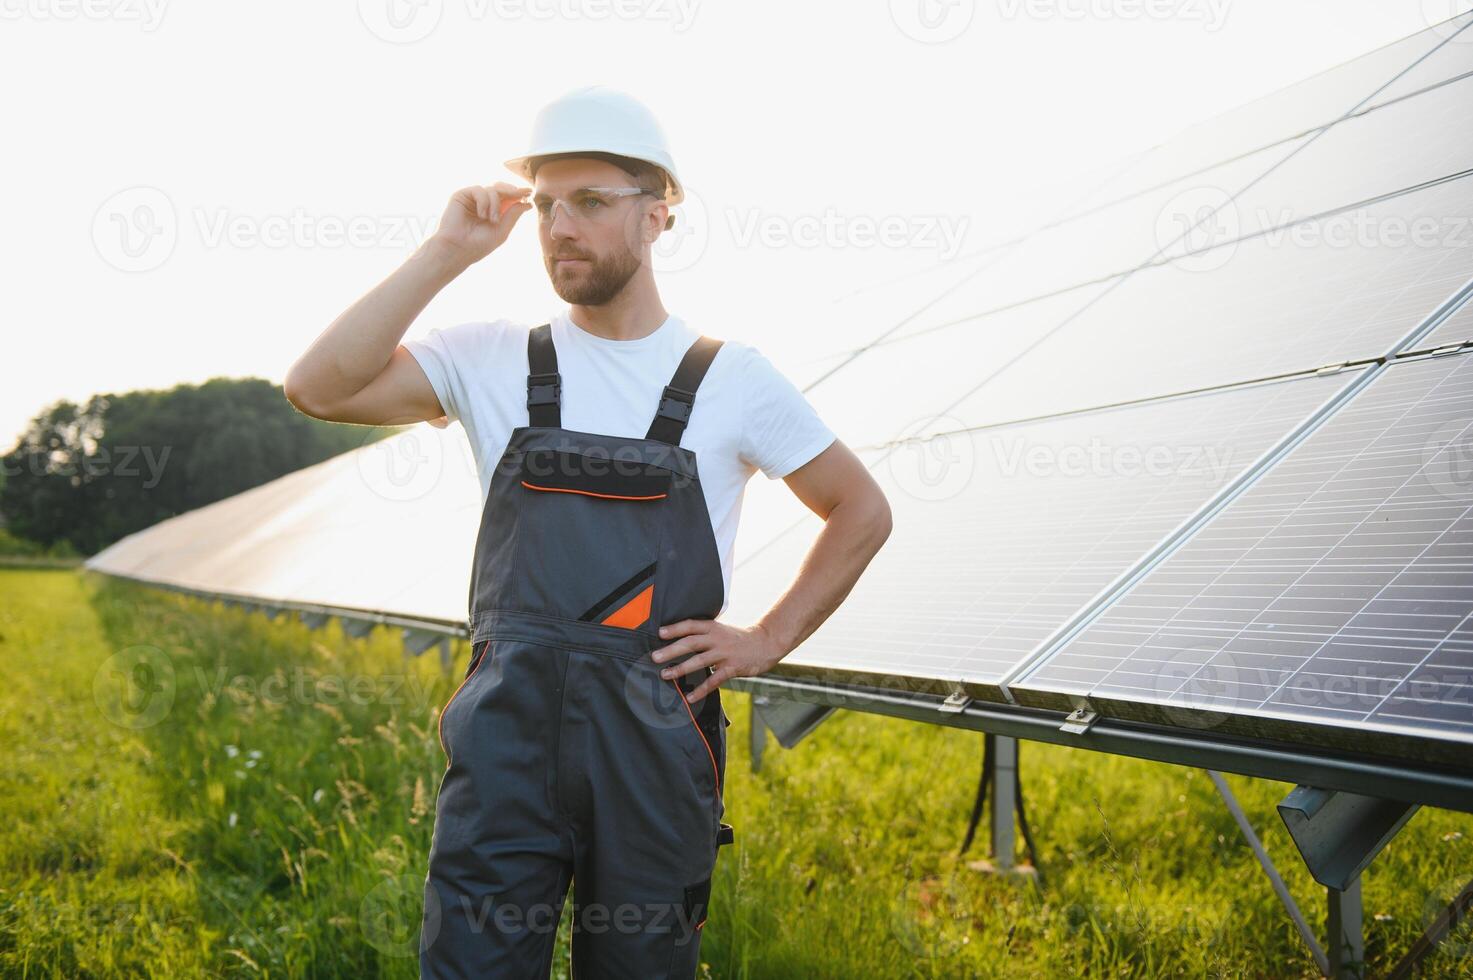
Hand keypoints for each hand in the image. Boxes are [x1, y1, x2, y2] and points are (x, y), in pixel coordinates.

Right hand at [431, 182, 531, 265]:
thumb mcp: (502, 230)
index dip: (518, 193)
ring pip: (492, 189)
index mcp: (493, 211)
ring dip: (496, 204)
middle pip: (501, 188)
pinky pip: (479, 190)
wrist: (458, 249)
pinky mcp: (462, 195)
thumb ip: (513, 215)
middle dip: (512, 191)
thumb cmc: (479, 244)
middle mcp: (483, 203)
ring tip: (492, 220)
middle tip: (522, 193)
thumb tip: (528, 203)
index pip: (508, 198)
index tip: (529, 192)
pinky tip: (482, 215)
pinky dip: (484, 201)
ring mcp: (473, 199)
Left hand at [650, 620, 784, 704]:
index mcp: (713, 628)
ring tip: (665, 675)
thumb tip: (681, 641)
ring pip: (699, 661)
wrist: (766, 643)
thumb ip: (705, 634)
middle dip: (671, 650)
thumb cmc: (740, 638)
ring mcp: (724, 653)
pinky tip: (690, 697)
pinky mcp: (732, 668)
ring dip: (680, 668)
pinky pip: (714, 680)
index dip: (675, 628)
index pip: (691, 625)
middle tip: (654, 657)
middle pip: (690, 643)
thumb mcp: (722, 630)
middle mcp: (717, 639)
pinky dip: (701, 689)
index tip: (660, 633)